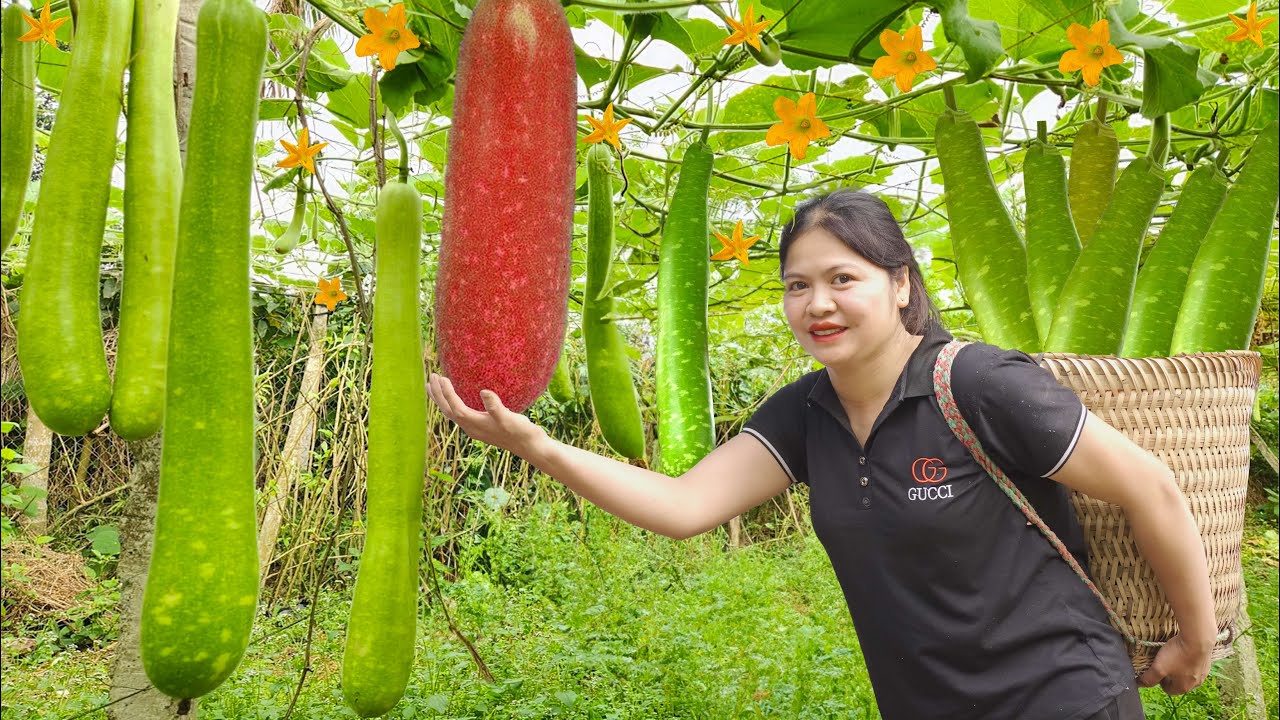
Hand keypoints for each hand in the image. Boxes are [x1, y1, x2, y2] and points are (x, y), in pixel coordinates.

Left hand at [427, 372, 547, 456]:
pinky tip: (456, 397)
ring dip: (442, 399)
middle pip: (448, 411)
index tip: (442, 377)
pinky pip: (460, 414)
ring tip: (433, 387)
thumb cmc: (521, 432)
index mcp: (475, 425)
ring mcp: (476, 428)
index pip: (455, 407)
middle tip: (431, 376)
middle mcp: (472, 428)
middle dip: (438, 394)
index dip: (447, 393)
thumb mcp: (510, 418)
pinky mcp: (482, 427)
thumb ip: (496, 407)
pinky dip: (452, 403)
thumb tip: (484, 391)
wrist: (531, 447)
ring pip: (452, 413)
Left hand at [1137, 632, 1212, 694]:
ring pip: (1187, 673)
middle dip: (1169, 674)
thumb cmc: (1177, 655)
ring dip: (1179, 667)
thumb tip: (1139, 684)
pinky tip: (1183, 651)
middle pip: (1178, 682)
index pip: (1168, 690)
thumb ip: (1148, 678)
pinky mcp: (1207, 663)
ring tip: (1173, 655)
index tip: (1156, 670)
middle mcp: (1195, 684)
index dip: (1159, 681)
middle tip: (1163, 662)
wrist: (1198, 640)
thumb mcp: (1158, 668)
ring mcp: (1203, 673)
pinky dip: (1188, 660)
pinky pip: (1194, 664)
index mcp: (1183, 688)